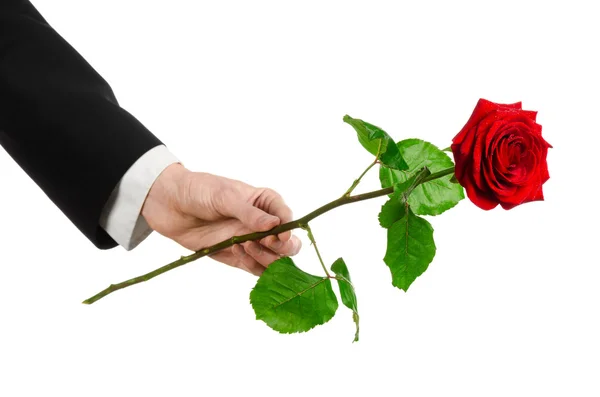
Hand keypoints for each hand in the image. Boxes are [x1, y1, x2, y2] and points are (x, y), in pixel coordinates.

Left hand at [140, 163, 300, 275]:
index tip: (278, 235)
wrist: (169, 204)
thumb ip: (250, 213)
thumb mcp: (225, 196)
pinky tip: (237, 252)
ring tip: (244, 246)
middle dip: (282, 248)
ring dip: (266, 258)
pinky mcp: (236, 257)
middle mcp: (262, 223)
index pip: (287, 217)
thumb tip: (275, 225)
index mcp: (264, 202)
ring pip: (274, 260)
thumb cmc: (199, 190)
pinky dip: (253, 267)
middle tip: (265, 244)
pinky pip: (255, 269)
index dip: (288, 229)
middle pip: (287, 244)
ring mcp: (250, 241)